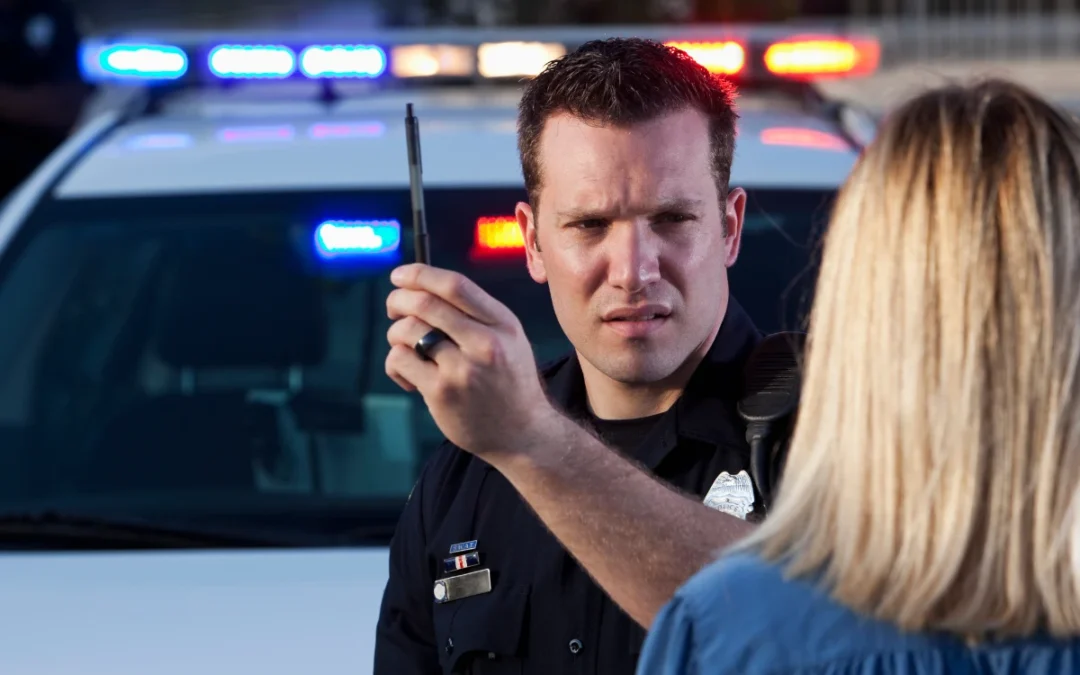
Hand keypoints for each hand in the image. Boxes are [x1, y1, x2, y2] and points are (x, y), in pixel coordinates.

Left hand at [385, 263, 556, 457]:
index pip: (455, 285)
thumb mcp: (508, 339)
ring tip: (405, 349)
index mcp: (502, 323)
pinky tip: (408, 377)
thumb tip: (422, 288)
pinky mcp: (442, 392)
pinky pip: (400, 360)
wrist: (522, 432)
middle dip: (398, 300)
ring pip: (407, 331)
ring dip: (395, 335)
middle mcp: (485, 342)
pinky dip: (395, 364)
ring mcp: (463, 369)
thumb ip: (475, 314)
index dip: (419, 274)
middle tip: (393, 309)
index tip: (399, 275)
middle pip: (424, 303)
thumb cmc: (508, 381)